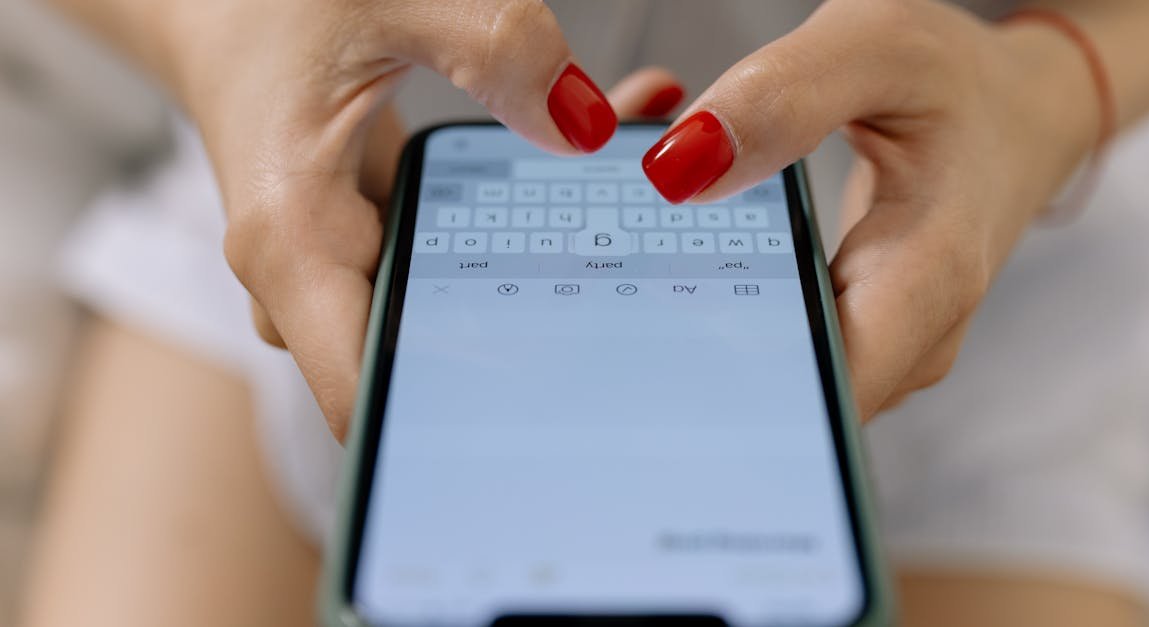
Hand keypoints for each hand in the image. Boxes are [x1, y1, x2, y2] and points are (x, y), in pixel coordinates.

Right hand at [157, 0, 683, 436]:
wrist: (219, 7)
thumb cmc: (271, 1)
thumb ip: (490, 48)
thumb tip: (589, 128)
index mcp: (292, 239)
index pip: (362, 397)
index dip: (447, 429)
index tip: (552, 416)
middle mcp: (304, 279)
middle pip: (422, 368)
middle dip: (528, 342)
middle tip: (636, 300)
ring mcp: (332, 274)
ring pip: (439, 323)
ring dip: (529, 285)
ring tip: (623, 228)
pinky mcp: (361, 253)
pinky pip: (438, 282)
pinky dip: (504, 250)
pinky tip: (573, 197)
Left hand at [641, 0, 1097, 418]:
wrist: (1017, 113)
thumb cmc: (956, 81)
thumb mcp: (877, 51)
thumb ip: (782, 99)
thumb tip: (678, 172)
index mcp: (926, 278)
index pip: (825, 397)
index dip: (733, 401)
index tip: (644, 366)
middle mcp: (910, 340)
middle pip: (788, 406)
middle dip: (692, 363)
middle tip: (606, 310)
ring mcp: (887, 348)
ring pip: (778, 384)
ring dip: (703, 342)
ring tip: (631, 286)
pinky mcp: (862, 338)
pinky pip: (784, 352)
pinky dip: (728, 319)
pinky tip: (680, 279)